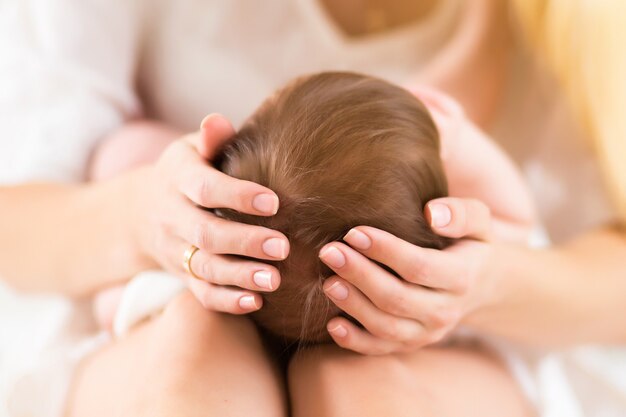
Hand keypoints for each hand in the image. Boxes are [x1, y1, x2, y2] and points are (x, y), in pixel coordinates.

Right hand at [130, 114, 288, 313]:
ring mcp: (175, 249)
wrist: (140, 211)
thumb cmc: (185, 173)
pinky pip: (200, 292)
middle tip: (284, 247)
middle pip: (206, 233)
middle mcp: (172, 216)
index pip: (205, 189)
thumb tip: (218, 121)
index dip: (237, 196)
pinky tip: (254, 302)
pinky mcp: (182, 274)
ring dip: (240, 276)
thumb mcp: (191, 150)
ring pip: (204, 267)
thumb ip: (210, 138)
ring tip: (274, 280)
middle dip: (245, 242)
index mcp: (178, 178)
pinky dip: (226, 301)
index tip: (274, 202)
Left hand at [319, 198, 495, 354]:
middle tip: (329, 252)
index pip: (418, 266)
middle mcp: (445, 311)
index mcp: (461, 277)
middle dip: (359, 275)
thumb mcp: (479, 221)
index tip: (354, 232)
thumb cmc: (471, 243)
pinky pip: (380, 348)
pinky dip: (355, 340)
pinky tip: (332, 324)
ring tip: (327, 282)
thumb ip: (460, 213)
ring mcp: (427, 332)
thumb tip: (432, 214)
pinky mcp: (410, 344)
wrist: (484, 286)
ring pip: (386, 326)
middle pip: (396, 298)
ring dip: (353, 306)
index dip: (385, 250)